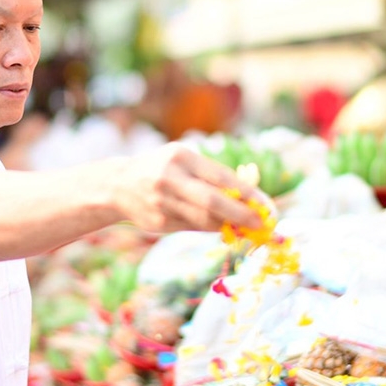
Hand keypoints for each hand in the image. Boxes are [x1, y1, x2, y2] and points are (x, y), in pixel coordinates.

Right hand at [112, 144, 263, 234]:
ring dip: (229, 225)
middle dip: (241, 215)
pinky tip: (221, 228)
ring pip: (204, 219)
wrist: (118, 185)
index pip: (221, 176)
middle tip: (262, 225)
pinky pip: (192, 228)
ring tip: (246, 228)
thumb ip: (211, 177)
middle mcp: (169, 178)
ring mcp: (161, 202)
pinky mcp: (158, 222)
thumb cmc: (162, 169)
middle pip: (212, 201)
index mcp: (180, 156)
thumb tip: (248, 200)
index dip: (247, 193)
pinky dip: (210, 228)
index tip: (266, 205)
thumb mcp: (183, 161)